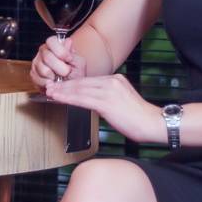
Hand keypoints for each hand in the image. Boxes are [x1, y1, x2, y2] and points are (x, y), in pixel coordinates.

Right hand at [30, 36, 86, 87]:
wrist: (69, 86)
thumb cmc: (75, 72)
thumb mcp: (78, 63)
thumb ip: (73, 53)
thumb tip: (68, 41)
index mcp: (54, 44)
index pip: (51, 41)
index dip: (61, 51)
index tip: (69, 59)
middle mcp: (43, 51)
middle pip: (47, 57)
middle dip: (60, 68)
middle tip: (67, 72)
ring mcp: (36, 62)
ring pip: (44, 70)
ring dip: (55, 77)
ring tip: (60, 78)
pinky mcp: (33, 75)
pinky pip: (39, 80)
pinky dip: (49, 84)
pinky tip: (54, 82)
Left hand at [45, 74, 164, 144]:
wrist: (152, 122)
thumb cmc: (139, 117)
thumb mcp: (123, 101)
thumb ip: (108, 98)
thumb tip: (94, 103)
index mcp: (116, 79)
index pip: (90, 81)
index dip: (73, 83)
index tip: (61, 86)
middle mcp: (112, 81)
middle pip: (83, 82)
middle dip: (65, 85)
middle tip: (50, 87)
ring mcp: (110, 90)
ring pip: (81, 89)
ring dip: (63, 91)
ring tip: (50, 92)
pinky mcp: (107, 102)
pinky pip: (83, 99)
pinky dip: (69, 98)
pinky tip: (60, 99)